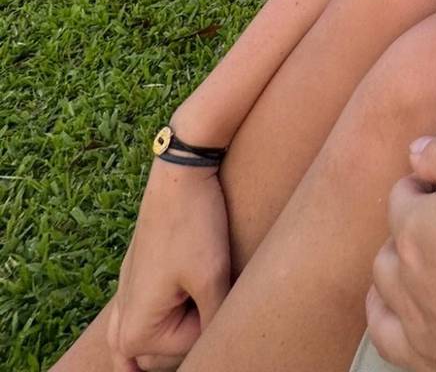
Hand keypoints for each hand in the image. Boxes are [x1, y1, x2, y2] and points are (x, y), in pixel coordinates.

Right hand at [107, 162, 230, 371]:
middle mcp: (121, 323)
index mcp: (134, 334)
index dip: (213, 321)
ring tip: (186, 328)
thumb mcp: (214, 279)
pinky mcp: (137, 279)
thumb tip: (222, 344)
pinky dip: (153, 332)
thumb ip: (213, 325)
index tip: (216, 284)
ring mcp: (125, 299)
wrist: (179, 174)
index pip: (189, 351)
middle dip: (191, 335)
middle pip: (164, 358)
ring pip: (145, 348)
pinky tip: (149, 349)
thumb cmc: (194, 225)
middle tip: (207, 294)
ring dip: (167, 344)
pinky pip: (141, 322)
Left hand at [367, 134, 435, 371]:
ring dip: (394, 267)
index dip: (425, 183)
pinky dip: (383, 317)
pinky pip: (384, 335)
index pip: (404, 192)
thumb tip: (413, 150)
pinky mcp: (423, 354)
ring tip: (417, 260)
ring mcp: (410, 316)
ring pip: (382, 285)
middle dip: (407, 227)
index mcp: (412, 223)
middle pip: (392, 240)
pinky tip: (394, 309)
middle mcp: (401, 270)